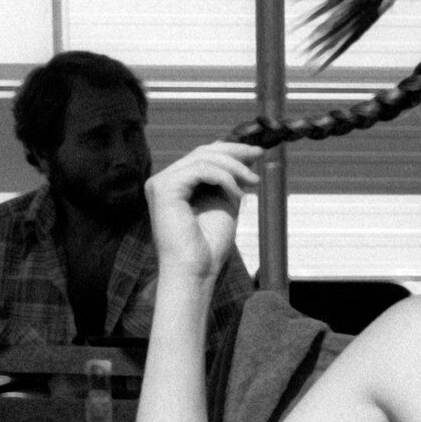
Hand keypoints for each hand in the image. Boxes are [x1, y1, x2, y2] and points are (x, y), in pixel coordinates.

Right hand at [145, 142, 260, 282]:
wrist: (196, 271)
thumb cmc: (209, 245)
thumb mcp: (225, 203)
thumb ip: (229, 181)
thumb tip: (243, 157)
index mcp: (177, 184)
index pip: (202, 156)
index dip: (230, 150)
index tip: (257, 153)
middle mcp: (165, 180)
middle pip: (202, 152)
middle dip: (234, 152)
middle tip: (259, 154)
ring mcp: (161, 183)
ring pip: (202, 158)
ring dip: (234, 167)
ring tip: (253, 181)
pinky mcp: (164, 189)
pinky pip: (200, 170)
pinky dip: (224, 178)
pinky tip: (237, 194)